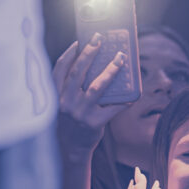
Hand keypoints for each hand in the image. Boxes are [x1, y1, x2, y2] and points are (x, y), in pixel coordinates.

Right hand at [53, 38, 132, 159]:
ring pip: (97, 86)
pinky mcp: (94, 123)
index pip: (59, 70)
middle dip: (90, 53)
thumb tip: (91, 64)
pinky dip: (124, 101)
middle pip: (78, 72)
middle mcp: (66, 102)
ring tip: (120, 58)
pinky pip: (113, 108)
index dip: (68, 54)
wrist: (70, 150)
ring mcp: (80, 113)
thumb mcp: (62, 104)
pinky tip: (133, 95)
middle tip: (100, 39)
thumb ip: (70, 88)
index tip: (78, 41)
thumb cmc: (69, 121)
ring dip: (111, 70)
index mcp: (56, 96)